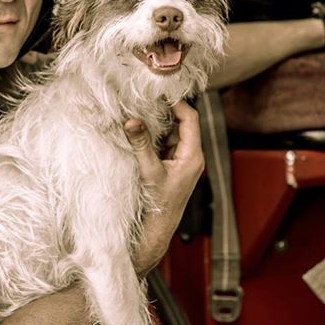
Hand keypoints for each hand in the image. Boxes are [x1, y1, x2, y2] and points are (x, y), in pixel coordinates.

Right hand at [124, 100, 203, 276]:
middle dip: (164, 111)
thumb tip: (131, 121)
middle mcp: (190, 156)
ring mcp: (181, 161)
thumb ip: (141, 145)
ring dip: (157, 122)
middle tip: (145, 99)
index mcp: (193, 156)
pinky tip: (139, 129)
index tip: (159, 94)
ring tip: (139, 110)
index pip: (190, 119)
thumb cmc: (158, 206)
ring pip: (172, 132)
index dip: (176, 103)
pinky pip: (164, 142)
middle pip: (182, 123)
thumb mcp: (149, 172)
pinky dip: (153, 134)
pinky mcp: (171, 166)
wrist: (156, 231)